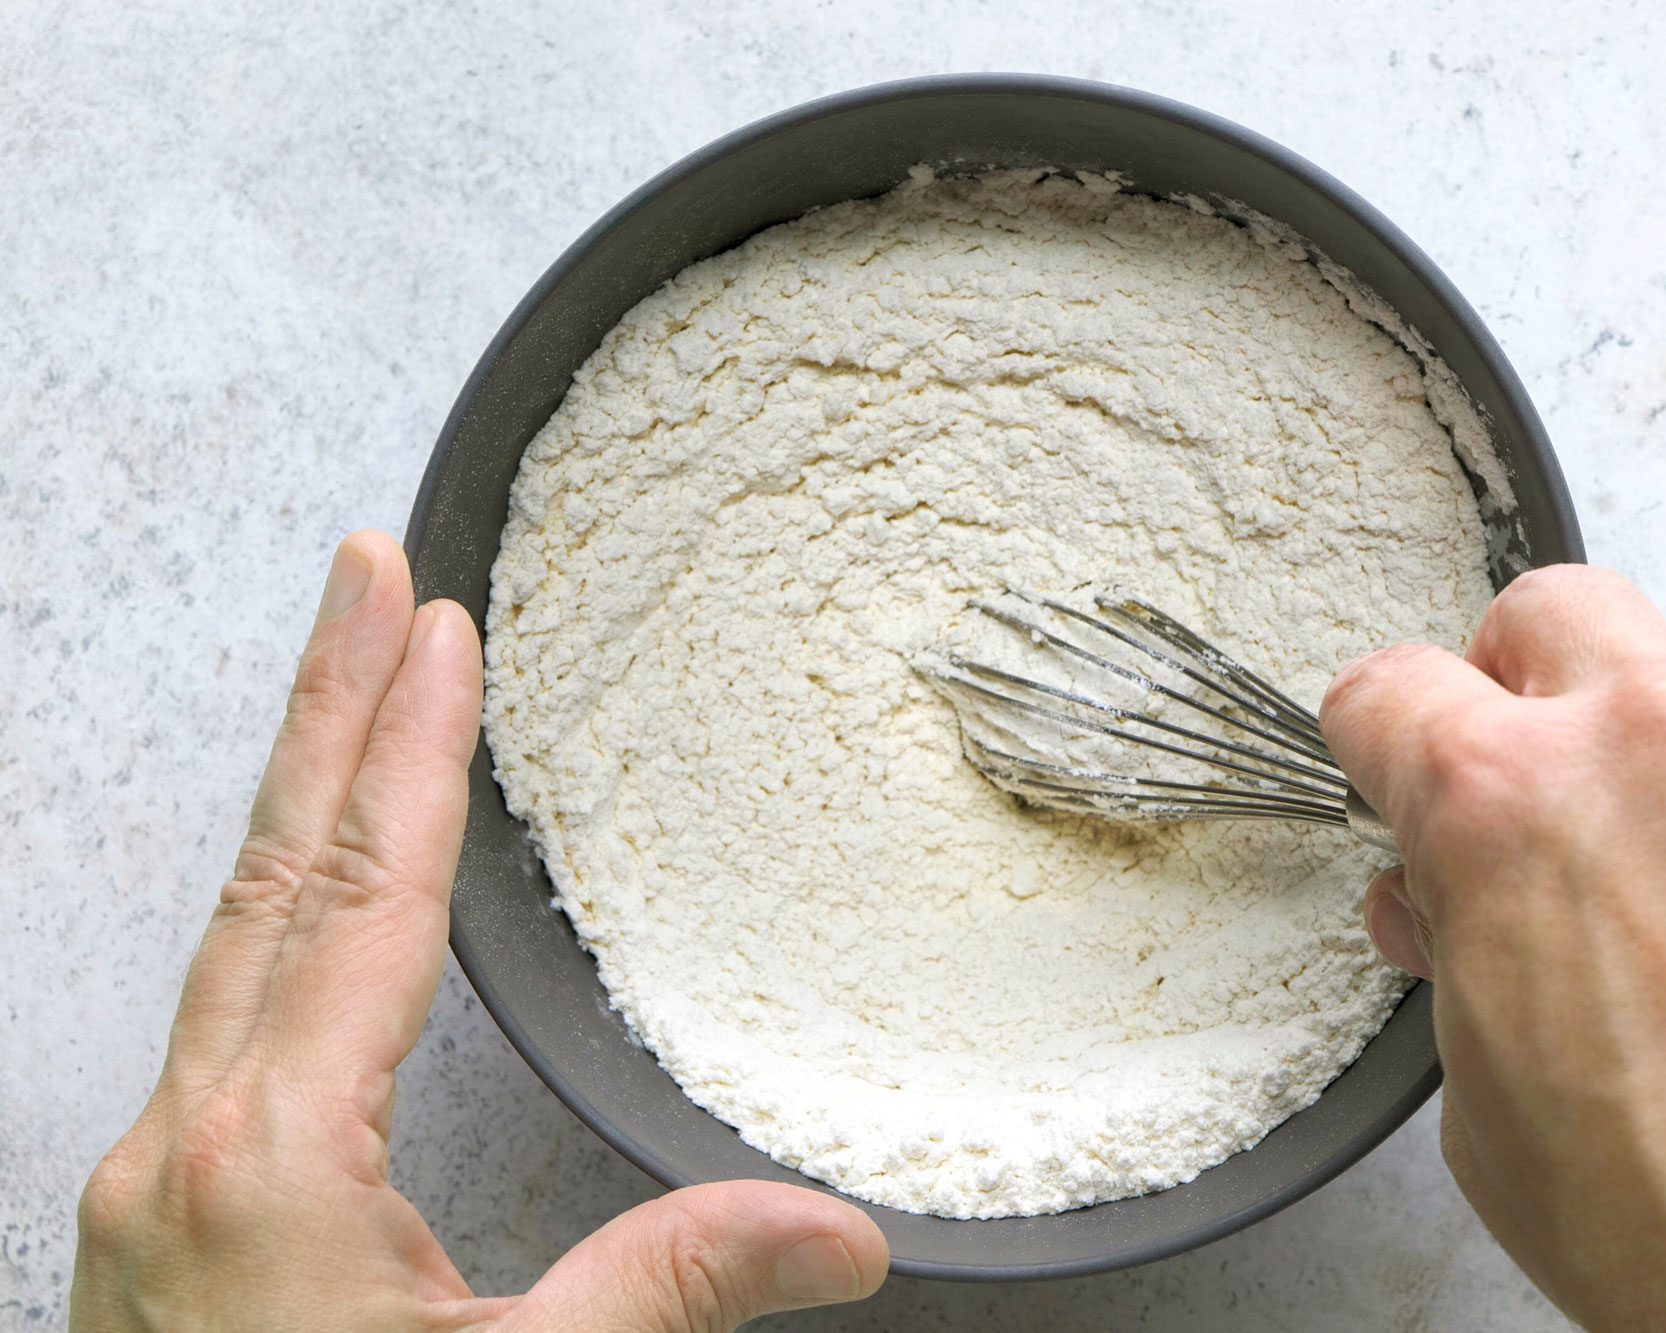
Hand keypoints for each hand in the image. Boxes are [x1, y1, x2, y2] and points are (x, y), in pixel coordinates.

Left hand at [72, 532, 888, 1330]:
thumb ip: (671, 1291)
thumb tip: (845, 1236)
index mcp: (266, 1164)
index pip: (362, 898)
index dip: (411, 748)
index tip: (435, 621)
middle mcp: (182, 1147)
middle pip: (271, 872)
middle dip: (324, 705)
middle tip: (362, 570)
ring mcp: (150, 1183)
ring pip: (227, 932)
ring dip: (292, 793)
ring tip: (342, 683)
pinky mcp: (159, 1222)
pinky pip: (214, 1011)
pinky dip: (275, 909)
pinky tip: (308, 893)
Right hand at [1321, 565, 1665, 1331]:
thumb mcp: (1483, 1094)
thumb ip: (1458, 945)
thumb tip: (1446, 892)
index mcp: (1504, 805)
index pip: (1394, 688)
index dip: (1385, 739)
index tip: (1406, 759)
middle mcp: (1659, 736)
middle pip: (1557, 613)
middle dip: (1532, 690)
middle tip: (1561, 795)